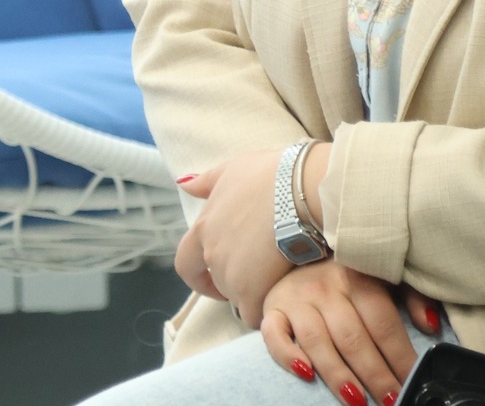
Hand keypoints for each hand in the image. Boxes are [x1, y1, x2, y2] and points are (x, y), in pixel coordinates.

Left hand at [172, 149, 290, 323]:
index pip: (186, 263)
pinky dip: (265, 310)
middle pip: (218, 281)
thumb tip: (183, 183)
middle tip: (261, 273)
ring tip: (279, 277)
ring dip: (254, 293)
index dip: (199, 275)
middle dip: (236, 282)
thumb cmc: (270, 176)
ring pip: (238, 298)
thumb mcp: (233, 170)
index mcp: (204, 228)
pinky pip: (254, 314)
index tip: (213, 278)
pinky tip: (283, 299)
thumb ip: (206, 182)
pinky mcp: (252, 292)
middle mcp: (212, 254)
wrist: (301, 191)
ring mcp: (230, 275)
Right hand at [259, 261, 418, 405]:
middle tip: (390, 401)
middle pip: (353, 337)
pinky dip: (287, 356)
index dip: (399, 355)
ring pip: (318, 340)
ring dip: (338, 373)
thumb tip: (430, 325)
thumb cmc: (349, 275)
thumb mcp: (385, 277)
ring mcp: (296, 298)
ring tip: (357, 400)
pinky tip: (305, 374)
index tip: (412, 382)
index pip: (382, 322)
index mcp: (359, 277)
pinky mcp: (272, 309)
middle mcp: (326, 287)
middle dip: (375, 374)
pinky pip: (274, 335)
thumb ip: (412, 298)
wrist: (297, 252)